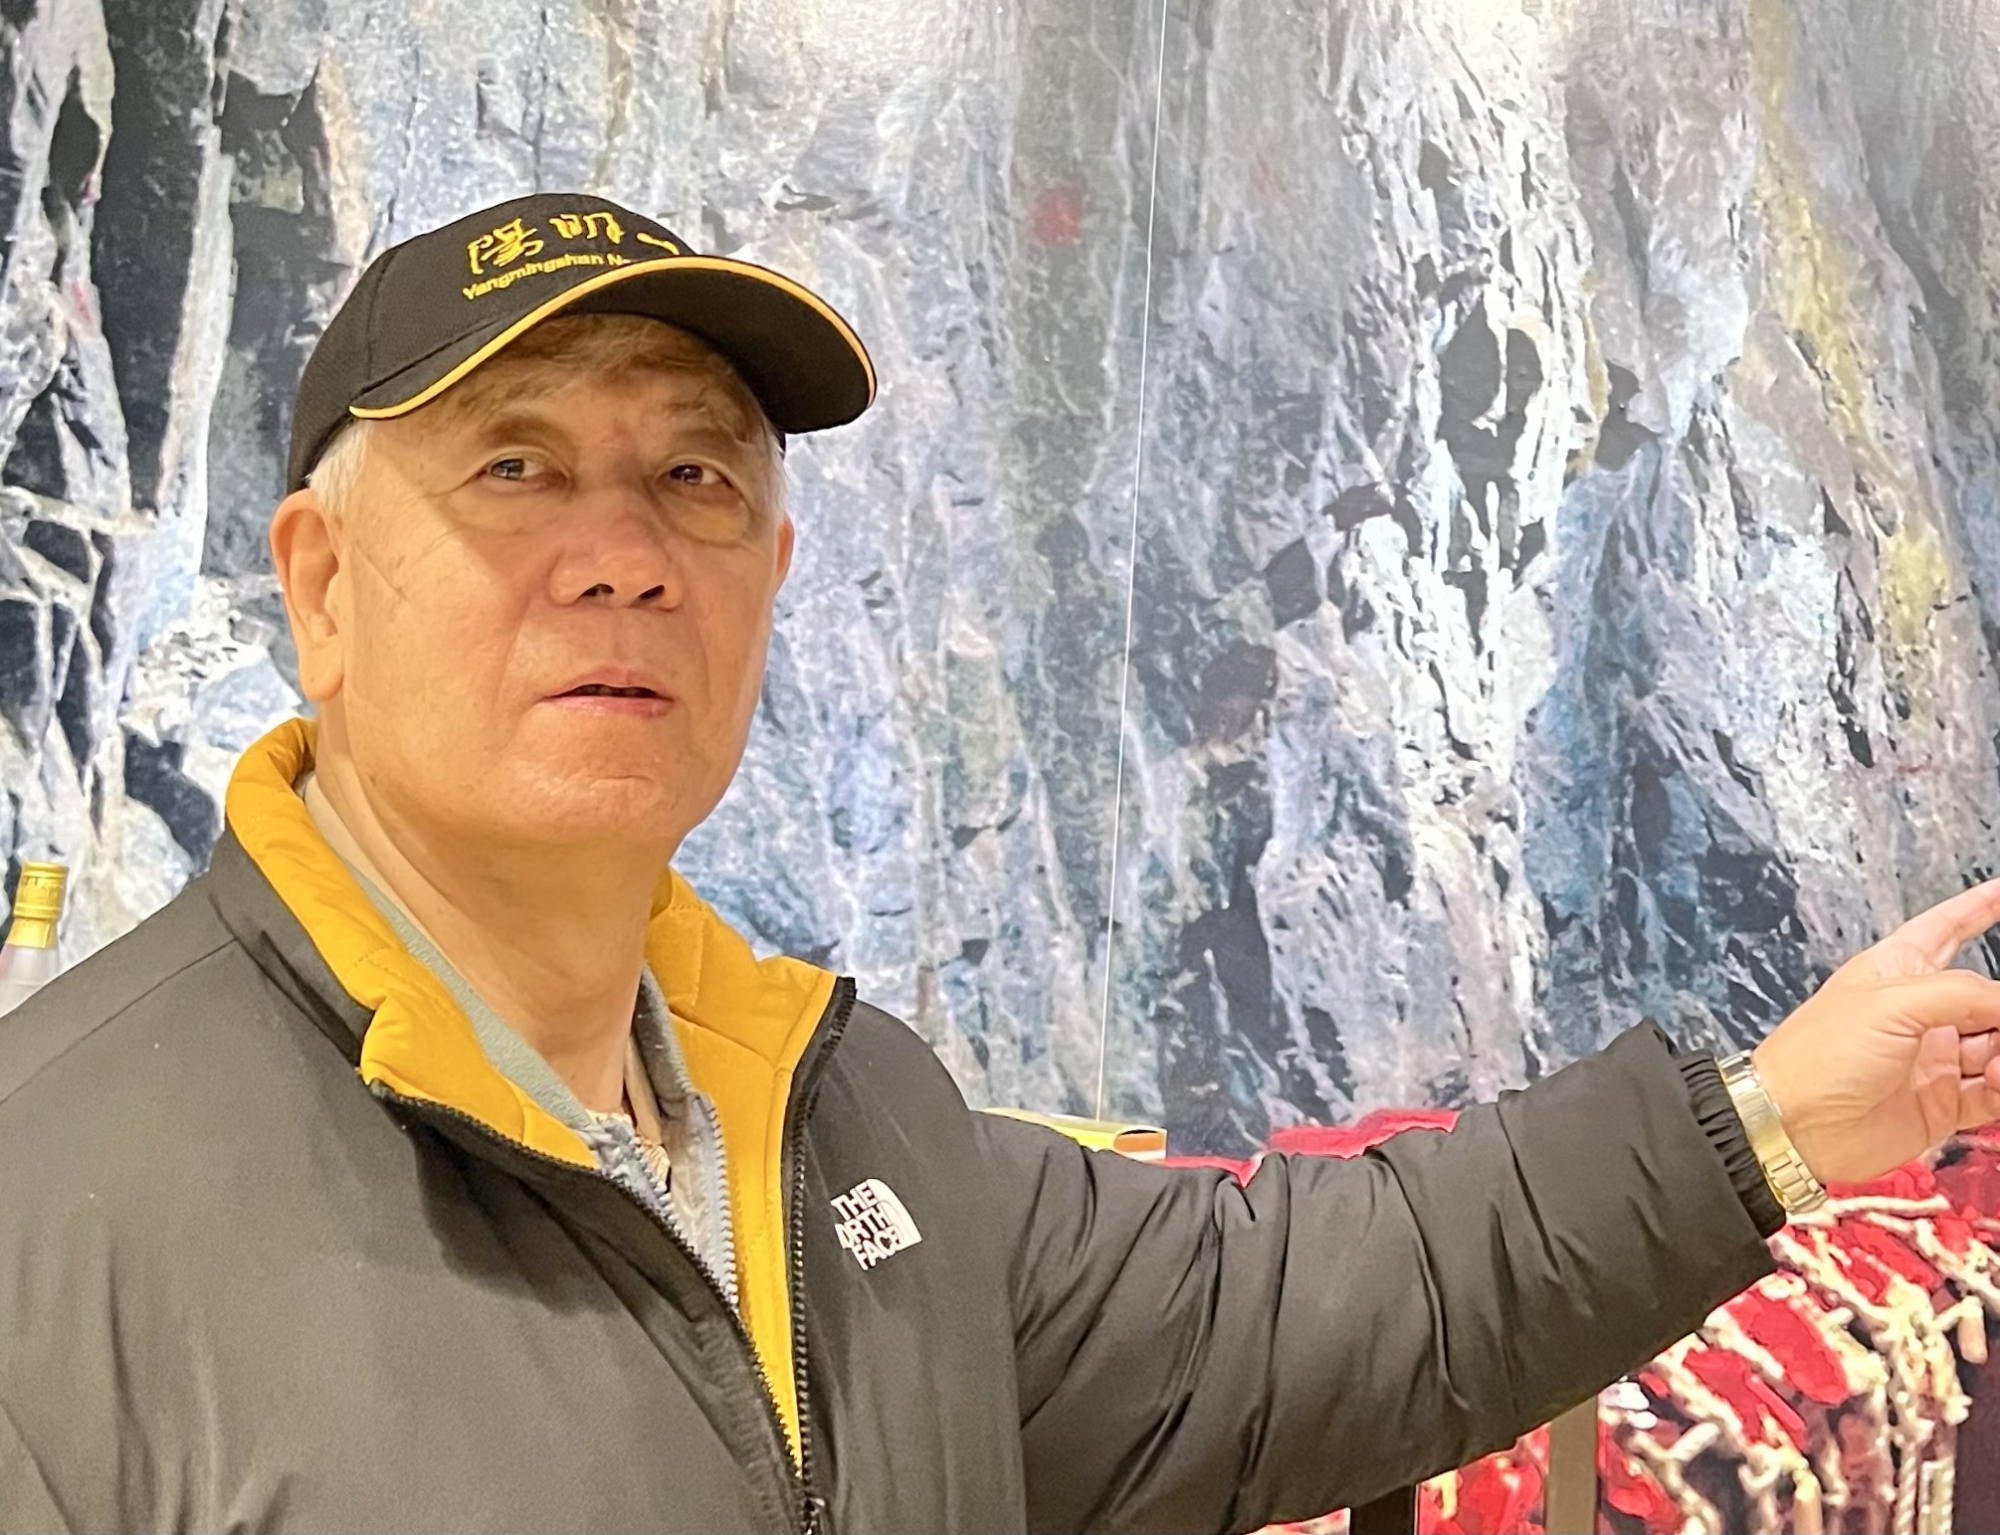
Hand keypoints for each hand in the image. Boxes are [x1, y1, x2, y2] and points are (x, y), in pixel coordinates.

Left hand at [1754, 879, 1999, 1184]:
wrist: (1794, 1125)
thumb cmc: (1820, 1055)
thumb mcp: (1890, 1005)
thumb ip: (1960, 993)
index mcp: (1896, 971)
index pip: (1945, 929)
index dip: (1977, 908)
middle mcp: (1919, 1012)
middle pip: (1987, 997)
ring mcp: (1933, 1058)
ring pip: (1998, 1044)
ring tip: (1996, 1059)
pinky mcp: (1941, 1103)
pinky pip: (1995, 1090)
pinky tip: (1998, 1079)